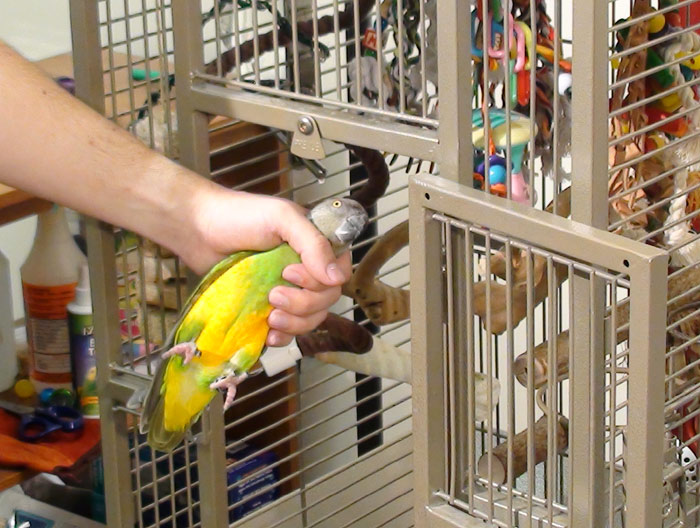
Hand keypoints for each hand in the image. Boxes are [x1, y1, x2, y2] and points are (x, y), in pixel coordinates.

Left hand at [184, 186, 351, 346]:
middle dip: (303, 304)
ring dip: (294, 324)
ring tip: (270, 317)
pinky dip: (283, 336)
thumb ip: (313, 243)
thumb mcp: (282, 218)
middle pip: (326, 301)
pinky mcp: (268, 307)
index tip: (290, 273)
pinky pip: (288, 330)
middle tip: (274, 295)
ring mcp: (288, 289)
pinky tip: (270, 335)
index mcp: (316, 246)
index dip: (320, 282)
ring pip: (310, 319)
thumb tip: (336, 278)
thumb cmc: (238, 216)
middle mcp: (307, 269)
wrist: (197, 229)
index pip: (339, 275)